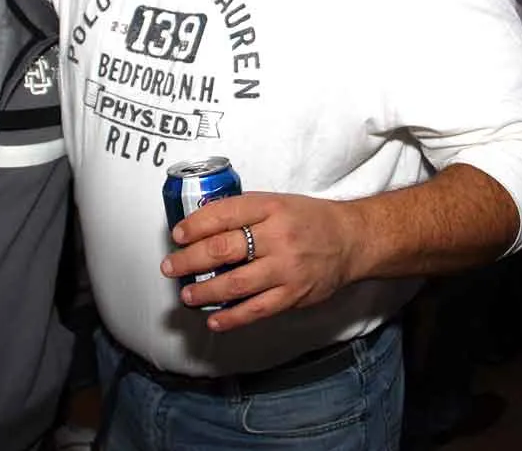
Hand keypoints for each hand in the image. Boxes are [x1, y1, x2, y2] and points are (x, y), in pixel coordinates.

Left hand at [160, 192, 358, 331]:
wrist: (350, 240)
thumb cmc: (307, 219)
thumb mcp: (275, 202)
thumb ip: (243, 211)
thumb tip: (201, 223)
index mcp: (270, 208)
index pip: (223, 214)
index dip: (195, 225)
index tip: (177, 235)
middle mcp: (277, 237)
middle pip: (223, 249)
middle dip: (190, 259)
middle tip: (171, 266)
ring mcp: (286, 268)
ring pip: (235, 283)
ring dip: (205, 290)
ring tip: (187, 294)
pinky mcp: (294, 295)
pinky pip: (257, 309)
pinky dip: (232, 317)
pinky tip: (214, 319)